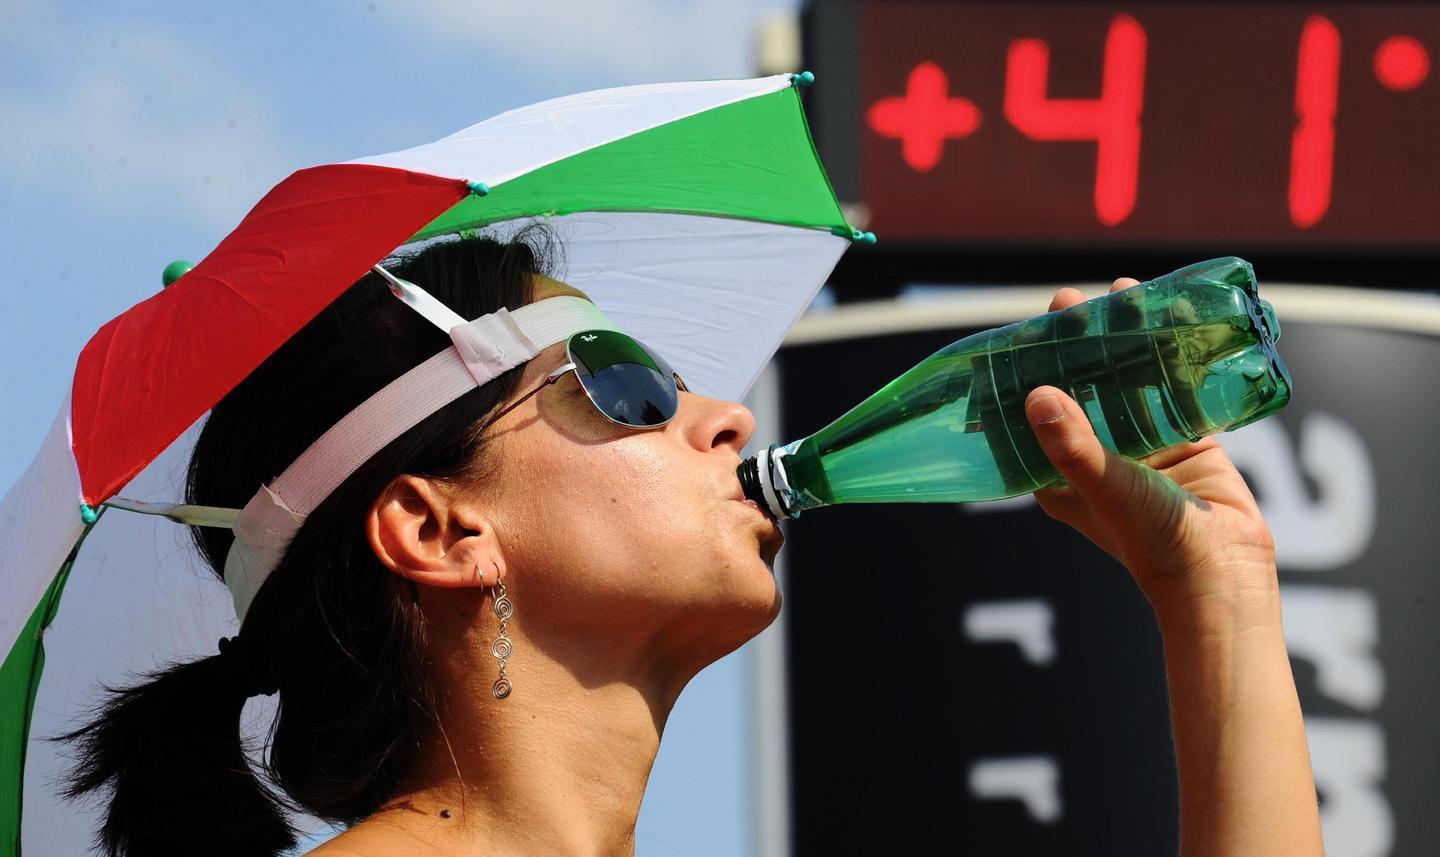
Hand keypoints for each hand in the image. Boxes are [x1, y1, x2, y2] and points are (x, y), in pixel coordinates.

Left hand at [1024, 279, 1278, 622]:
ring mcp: (1141, 447)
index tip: (1025, 331)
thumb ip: (1072, 443)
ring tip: (1122, 294)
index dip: (1027, 371)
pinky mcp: (1185, 440)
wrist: (1223, 570)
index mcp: (1060, 473)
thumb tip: (1036, 395)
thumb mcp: (1105, 486)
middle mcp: (1096, 455)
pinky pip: (1174, 388)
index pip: (1034, 412)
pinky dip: (1172, 355)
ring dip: (1126, 339)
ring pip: (1128, 381)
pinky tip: (1174, 316)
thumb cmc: (1153, 539)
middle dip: (1076, 343)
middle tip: (1072, 301)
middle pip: (1081, 387)